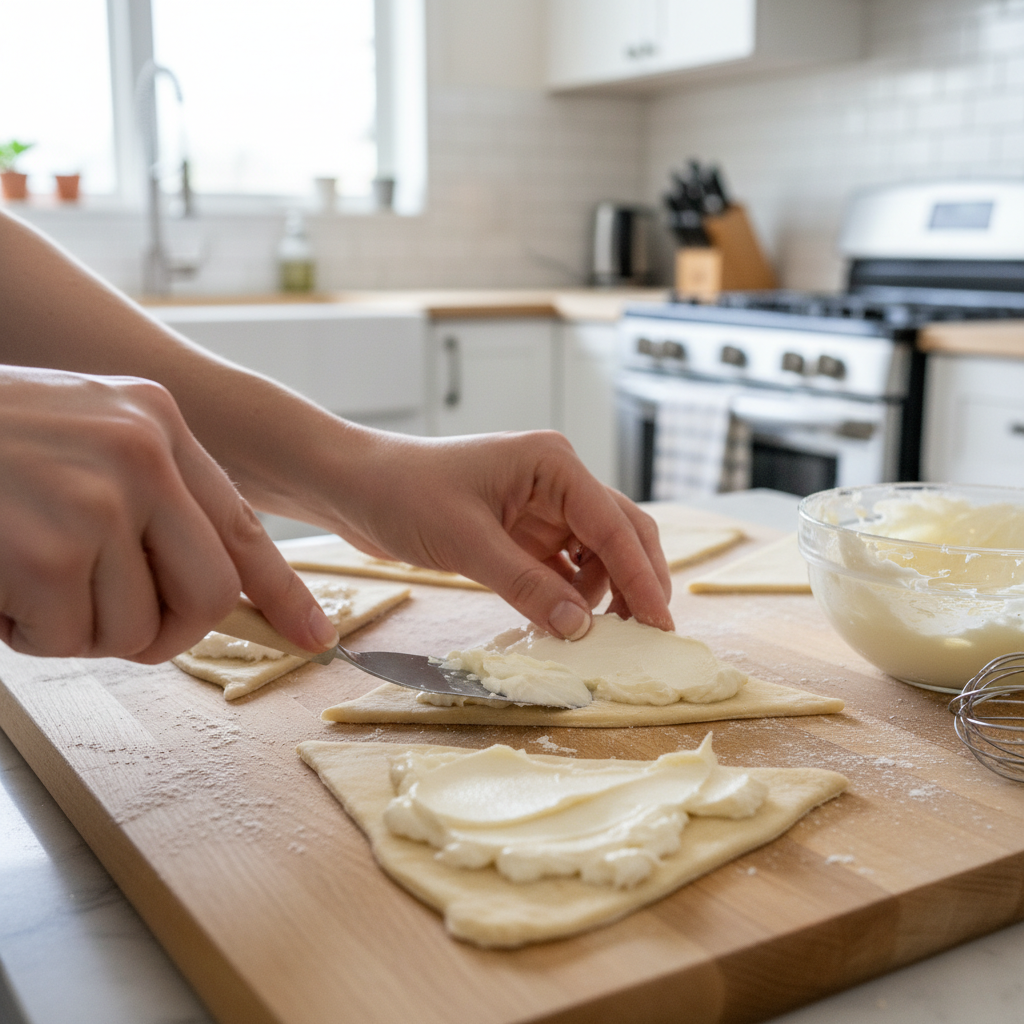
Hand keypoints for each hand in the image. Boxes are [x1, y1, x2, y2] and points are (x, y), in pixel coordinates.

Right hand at [0, 367, 337, 662]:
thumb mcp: (79, 442)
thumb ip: (148, 500)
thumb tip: (214, 587)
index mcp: (156, 423)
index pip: (241, 525)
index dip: (282, 591)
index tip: (315, 636)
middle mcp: (143, 452)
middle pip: (206, 595)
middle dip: (162, 632)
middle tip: (107, 625)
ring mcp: (99, 498)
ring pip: (134, 629)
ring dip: (74, 627)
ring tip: (22, 576)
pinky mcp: (48, 551)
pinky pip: (71, 641)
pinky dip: (28, 633)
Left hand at [334, 429, 673, 638]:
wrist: (354, 487)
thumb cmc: (404, 494)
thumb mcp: (467, 542)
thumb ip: (526, 585)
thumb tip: (580, 628)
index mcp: (552, 464)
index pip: (613, 524)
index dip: (642, 576)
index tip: (661, 623)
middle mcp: (556, 481)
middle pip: (619, 534)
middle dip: (636, 582)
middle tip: (647, 635)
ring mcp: (540, 507)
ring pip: (595, 555)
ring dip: (600, 595)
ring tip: (593, 637)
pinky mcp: (522, 532)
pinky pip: (562, 568)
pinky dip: (568, 596)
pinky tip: (563, 624)